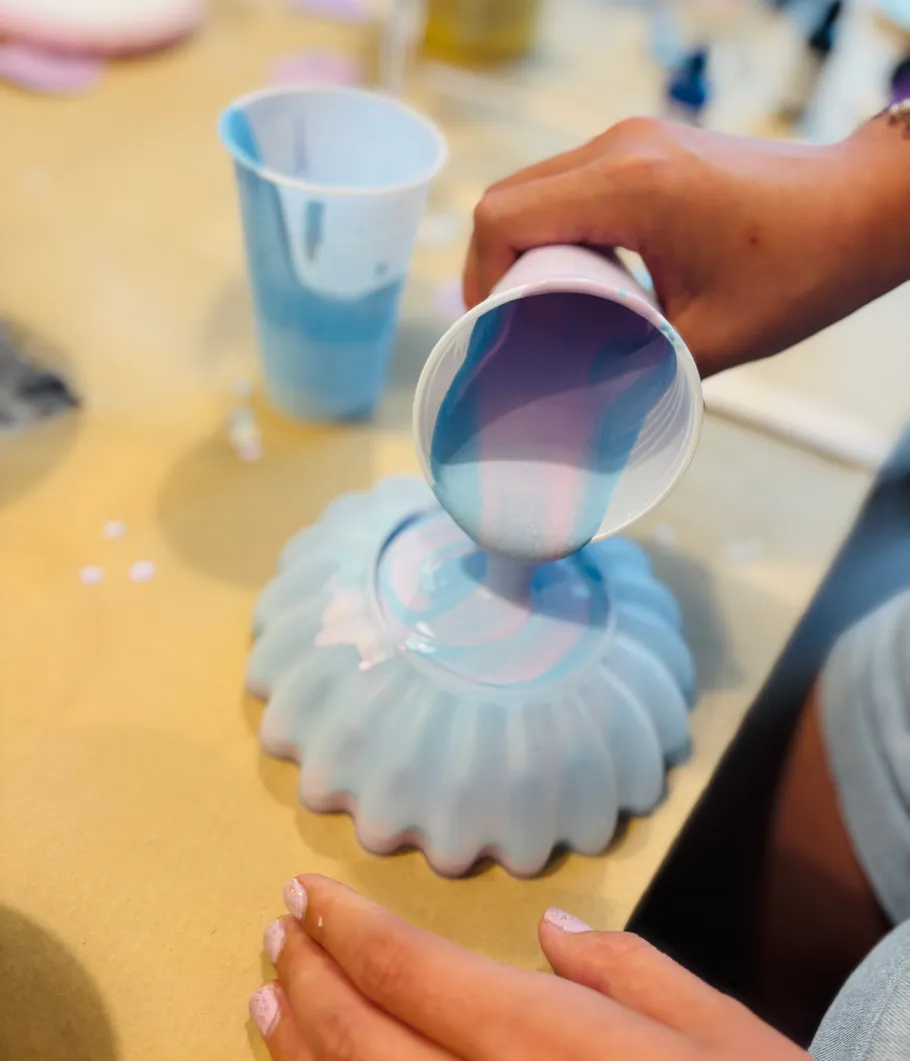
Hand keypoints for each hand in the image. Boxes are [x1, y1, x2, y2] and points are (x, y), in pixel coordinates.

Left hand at [249, 874, 807, 1060]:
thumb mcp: (718, 1036)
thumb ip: (629, 971)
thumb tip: (551, 930)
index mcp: (546, 1043)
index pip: (411, 970)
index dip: (347, 926)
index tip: (306, 891)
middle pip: (362, 1036)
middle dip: (311, 976)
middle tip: (278, 931)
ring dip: (300, 1046)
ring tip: (268, 998)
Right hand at [464, 116, 907, 375]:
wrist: (861, 208)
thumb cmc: (801, 269)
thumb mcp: (710, 341)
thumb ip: (633, 368)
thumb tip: (578, 400)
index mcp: (630, 187)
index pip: (503, 219)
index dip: (480, 279)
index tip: (495, 328)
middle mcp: (621, 147)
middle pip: (505, 197)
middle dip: (491, 266)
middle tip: (510, 324)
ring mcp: (631, 138)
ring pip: (531, 186)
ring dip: (521, 245)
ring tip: (539, 303)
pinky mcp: (643, 145)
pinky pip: (566, 182)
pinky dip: (553, 227)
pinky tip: (576, 273)